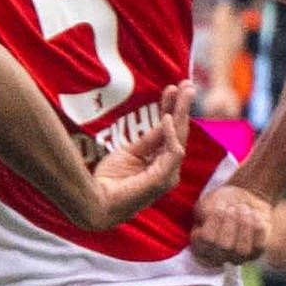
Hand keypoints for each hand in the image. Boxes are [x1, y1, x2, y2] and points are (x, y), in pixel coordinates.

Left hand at [75, 82, 191, 234]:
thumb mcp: (129, 152)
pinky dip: (172, 134)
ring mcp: (168, 174)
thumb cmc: (110, 182)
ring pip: (181, 137)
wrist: (97, 201)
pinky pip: (174, 152)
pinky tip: (167, 117)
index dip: (172, 109)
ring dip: (182, 113)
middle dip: (183, 107)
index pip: (170, 131)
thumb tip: (164, 118)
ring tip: (185, 91)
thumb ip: (149, 139)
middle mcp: (167, 167)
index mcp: (159, 162)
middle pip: (180, 131)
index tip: (172, 89)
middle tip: (188, 85)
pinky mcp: (164, 178)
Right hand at [190, 175, 273, 266]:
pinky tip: (255, 215)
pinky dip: (258, 229)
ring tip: (244, 209)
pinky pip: (258, 246)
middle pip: (224, 246)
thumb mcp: (208, 202)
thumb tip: (214, 215)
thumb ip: (207, 209)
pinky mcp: (254, 254)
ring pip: (241, 250)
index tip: (218, 206)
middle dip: (230, 222)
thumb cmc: (221, 203)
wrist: (242, 203)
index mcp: (200, 246)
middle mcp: (217, 257)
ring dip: (244, 225)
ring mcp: (236, 258)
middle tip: (232, 208)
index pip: (206, 238)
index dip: (214, 220)